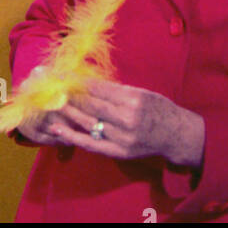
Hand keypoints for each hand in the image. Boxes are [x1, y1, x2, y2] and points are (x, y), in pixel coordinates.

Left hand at [39, 79, 204, 165]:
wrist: (176, 136)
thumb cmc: (159, 109)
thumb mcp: (142, 93)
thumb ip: (117, 91)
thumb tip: (90, 83)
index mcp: (132, 99)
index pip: (99, 88)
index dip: (78, 82)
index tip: (61, 75)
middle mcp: (127, 119)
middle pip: (91, 105)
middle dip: (69, 95)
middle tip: (51, 88)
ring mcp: (122, 137)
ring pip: (88, 124)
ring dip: (67, 114)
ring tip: (50, 105)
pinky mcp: (120, 152)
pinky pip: (92, 144)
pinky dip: (73, 136)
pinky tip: (58, 129)